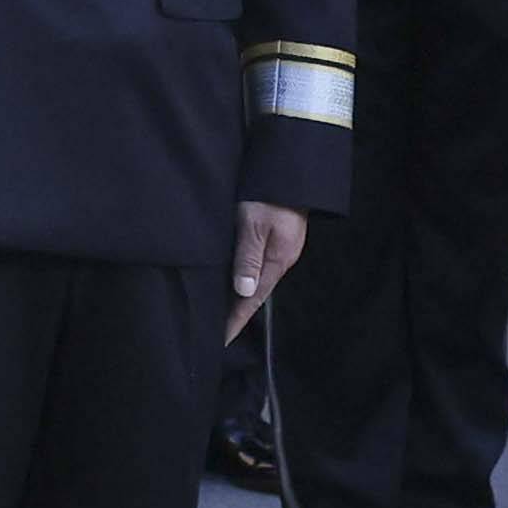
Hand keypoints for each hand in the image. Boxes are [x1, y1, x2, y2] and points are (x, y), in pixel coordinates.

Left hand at [227, 200, 304, 329]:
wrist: (291, 168)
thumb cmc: (269, 193)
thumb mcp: (254, 224)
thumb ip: (249, 257)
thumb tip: (244, 292)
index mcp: (278, 260)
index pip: (253, 300)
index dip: (236, 320)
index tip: (221, 339)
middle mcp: (281, 258)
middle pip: (256, 293)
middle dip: (237, 312)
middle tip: (216, 330)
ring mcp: (281, 247)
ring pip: (257, 278)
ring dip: (240, 295)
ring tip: (221, 310)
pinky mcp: (278, 236)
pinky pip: (258, 263)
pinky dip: (245, 276)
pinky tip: (234, 278)